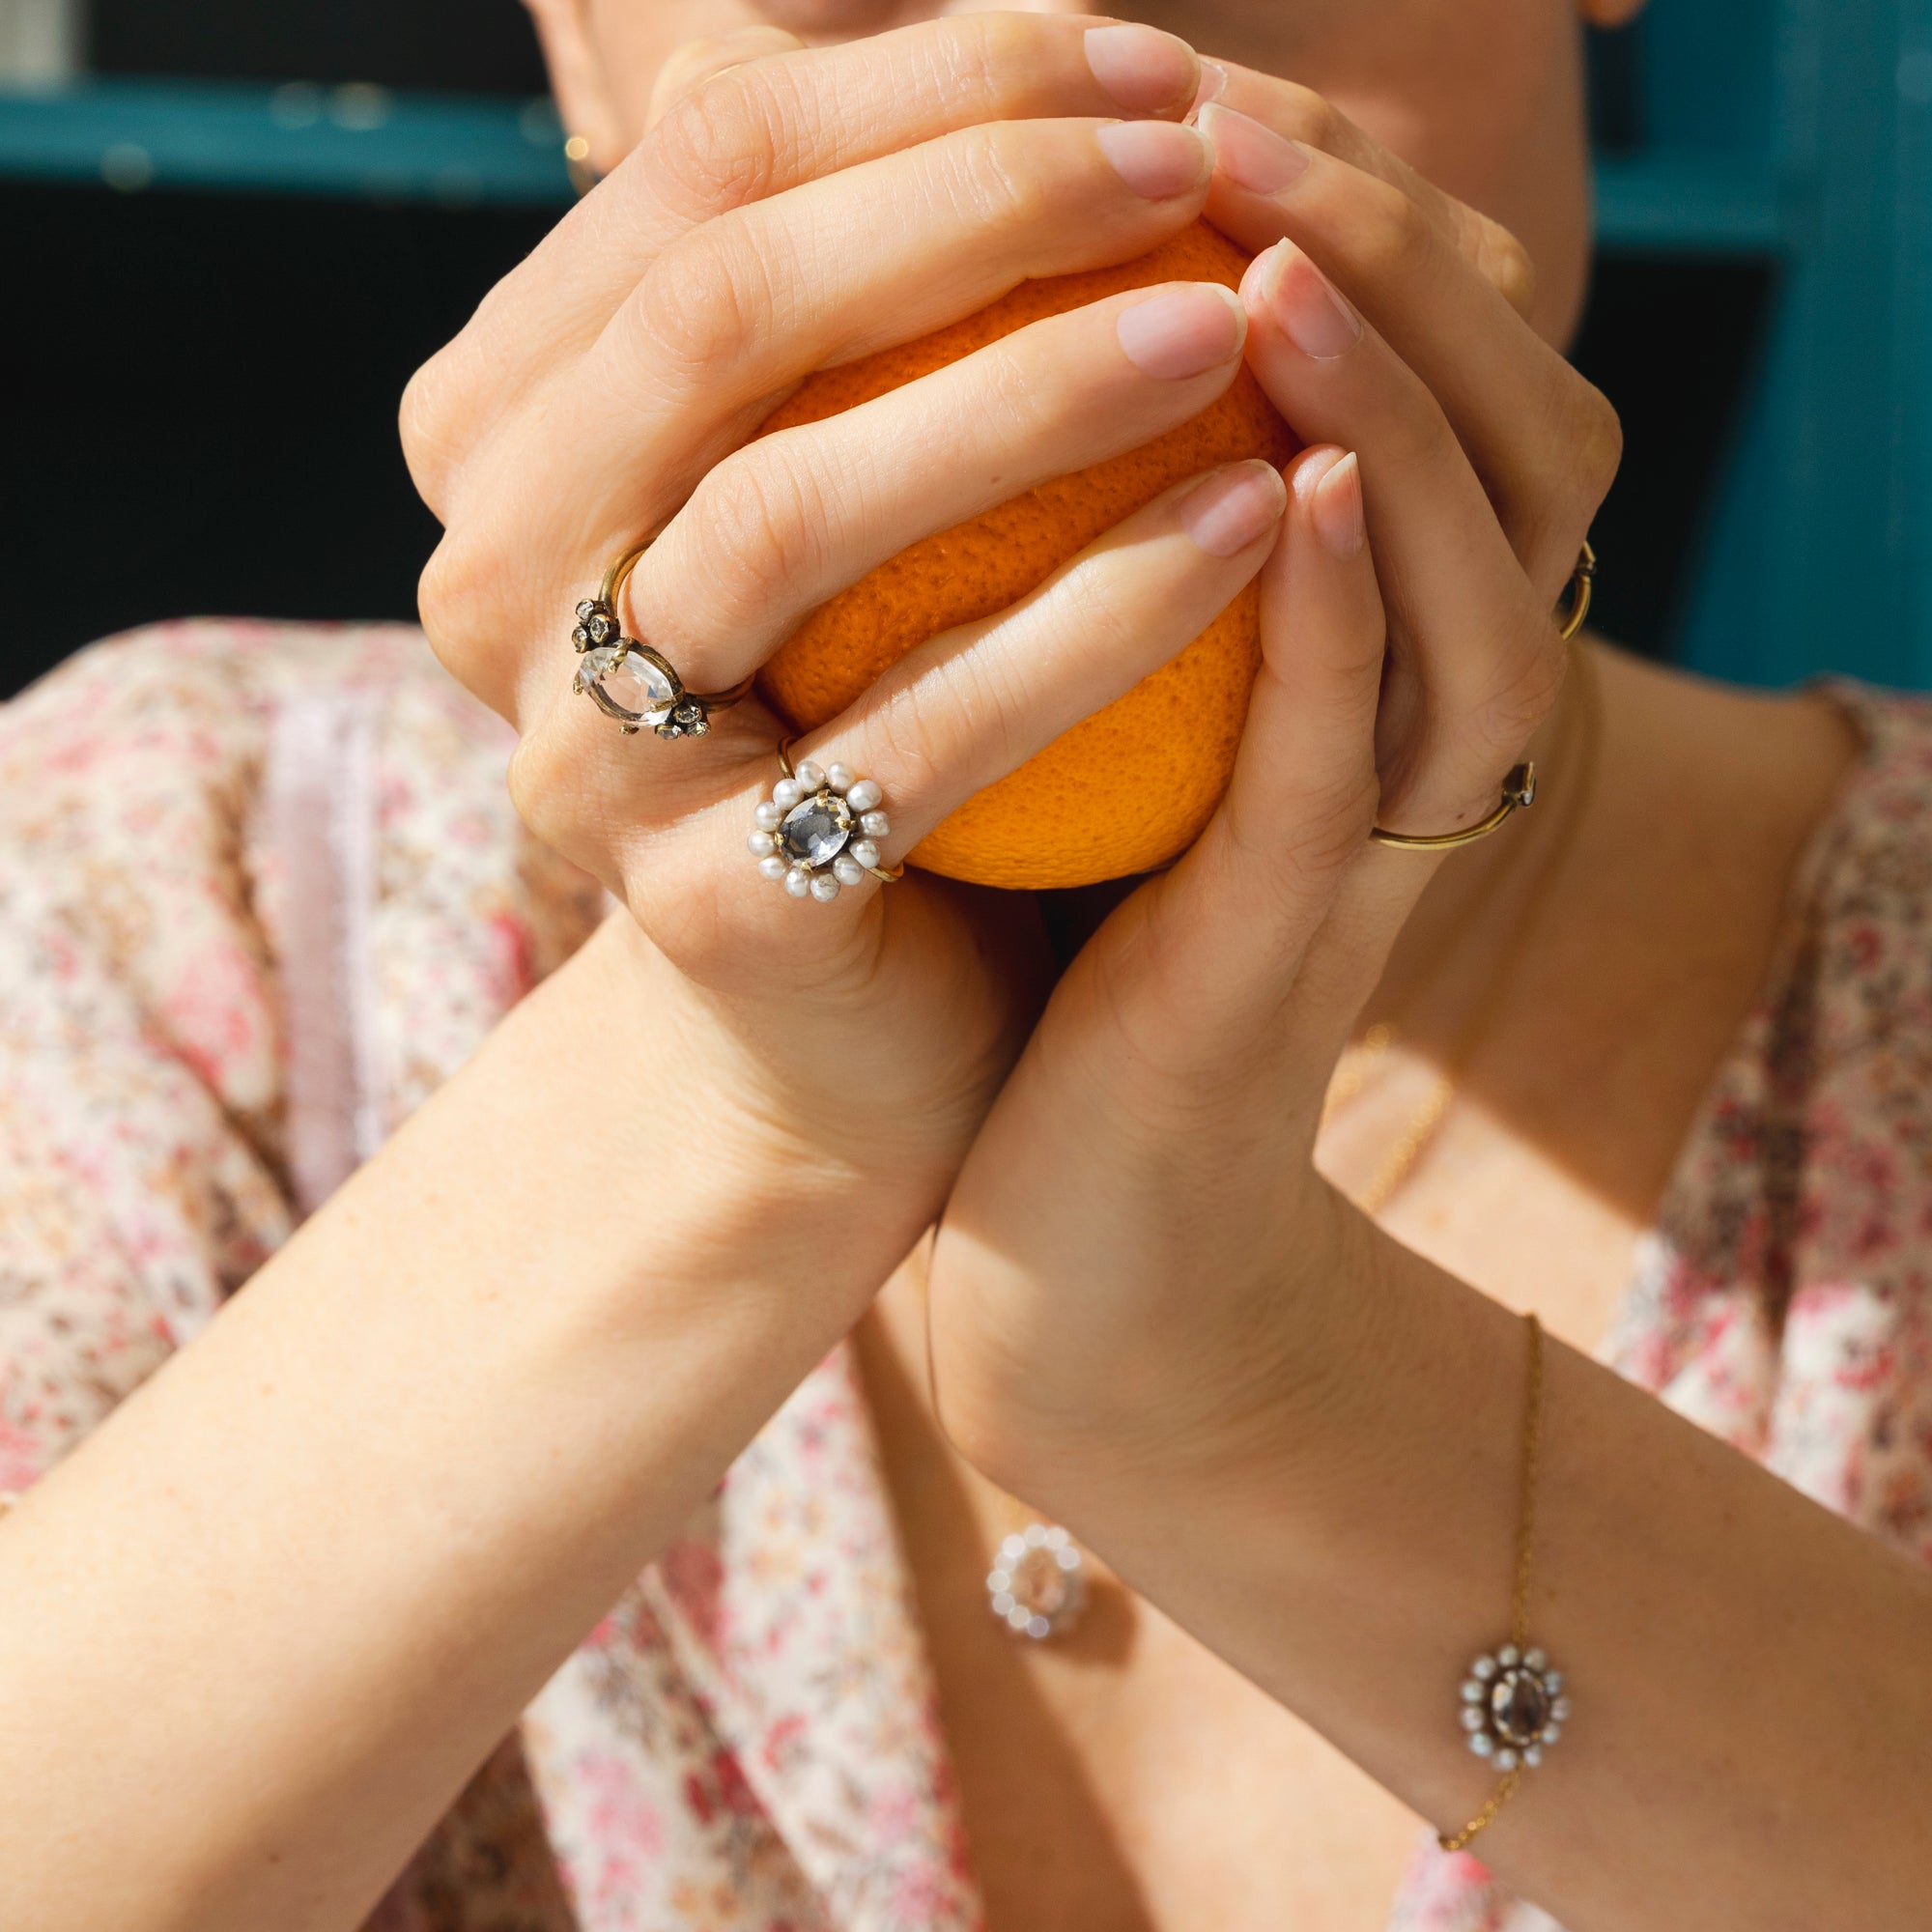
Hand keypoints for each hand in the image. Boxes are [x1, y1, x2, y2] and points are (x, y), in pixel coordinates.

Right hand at [402, 14, 1296, 1219]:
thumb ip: (875, 295)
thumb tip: (1019, 45)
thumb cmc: (877, 704)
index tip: (1141, 65)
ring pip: (786, 512)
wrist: (860, 1010)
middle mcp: (488, 578)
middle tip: (1192, 163)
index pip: (693, 179)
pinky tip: (1256, 525)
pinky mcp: (702, 904)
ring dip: (1033, 391)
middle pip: (714, 319)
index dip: (924, 88)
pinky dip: (1097, 619)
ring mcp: (578, 753)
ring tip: (1230, 323)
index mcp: (504, 434)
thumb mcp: (859, 471)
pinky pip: (917, 732)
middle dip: (972, 203)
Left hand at [923, 70, 1620, 1501]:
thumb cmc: (1043, 910)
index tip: (1181, 87)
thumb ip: (1068, 520)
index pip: (1430, 368)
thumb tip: (953, 305)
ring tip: (1274, 258)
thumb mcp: (1067, 684)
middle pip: (1511, 435)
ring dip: (1395, 406)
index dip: (1344, 205)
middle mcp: (1419, 719)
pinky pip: (1355, 753)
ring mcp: (1387, 836)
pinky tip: (1300, 483)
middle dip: (1389, 257)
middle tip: (1233, 125)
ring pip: (1474, 581)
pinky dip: (1349, 614)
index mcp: (1368, 642)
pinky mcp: (1308, 943)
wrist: (1064, 1187)